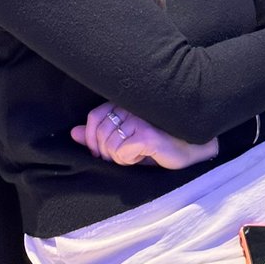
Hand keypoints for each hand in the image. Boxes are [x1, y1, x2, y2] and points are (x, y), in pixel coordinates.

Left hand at [71, 103, 216, 169]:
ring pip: (109, 145)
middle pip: (100, 133)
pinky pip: (121, 153)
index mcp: (126, 103)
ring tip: (135, 155)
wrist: (190, 149)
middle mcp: (132, 107)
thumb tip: (74, 133)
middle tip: (122, 157)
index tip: (100, 152)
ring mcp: (140, 119)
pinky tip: (142, 156)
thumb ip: (100, 135)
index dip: (91, 138)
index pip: (94, 116)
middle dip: (105, 153)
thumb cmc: (158, 144)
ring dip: (118, 158)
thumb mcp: (126, 140)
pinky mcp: (147, 134)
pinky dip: (128, 161)